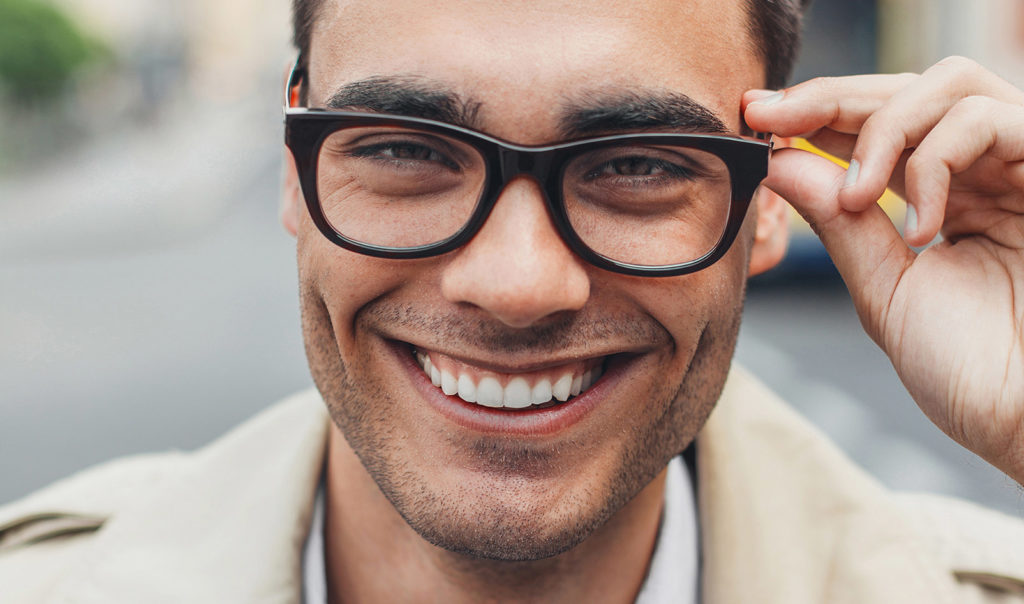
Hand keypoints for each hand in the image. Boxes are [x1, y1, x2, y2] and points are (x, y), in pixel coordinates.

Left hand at [742, 56, 1023, 483]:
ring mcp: (1023, 167)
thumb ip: (840, 223)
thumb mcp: (885, 288)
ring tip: (856, 200)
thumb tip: (781, 162)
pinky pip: (987, 120)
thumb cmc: (971, 371)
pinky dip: (932, 162)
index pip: (879, 126)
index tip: (754, 117)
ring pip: (949, 85)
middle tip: (768, 116)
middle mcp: (986, 171)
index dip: (817, 111)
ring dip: (882, 131)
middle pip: (908, 88)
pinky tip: (918, 226)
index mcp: (946, 197)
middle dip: (829, 97)